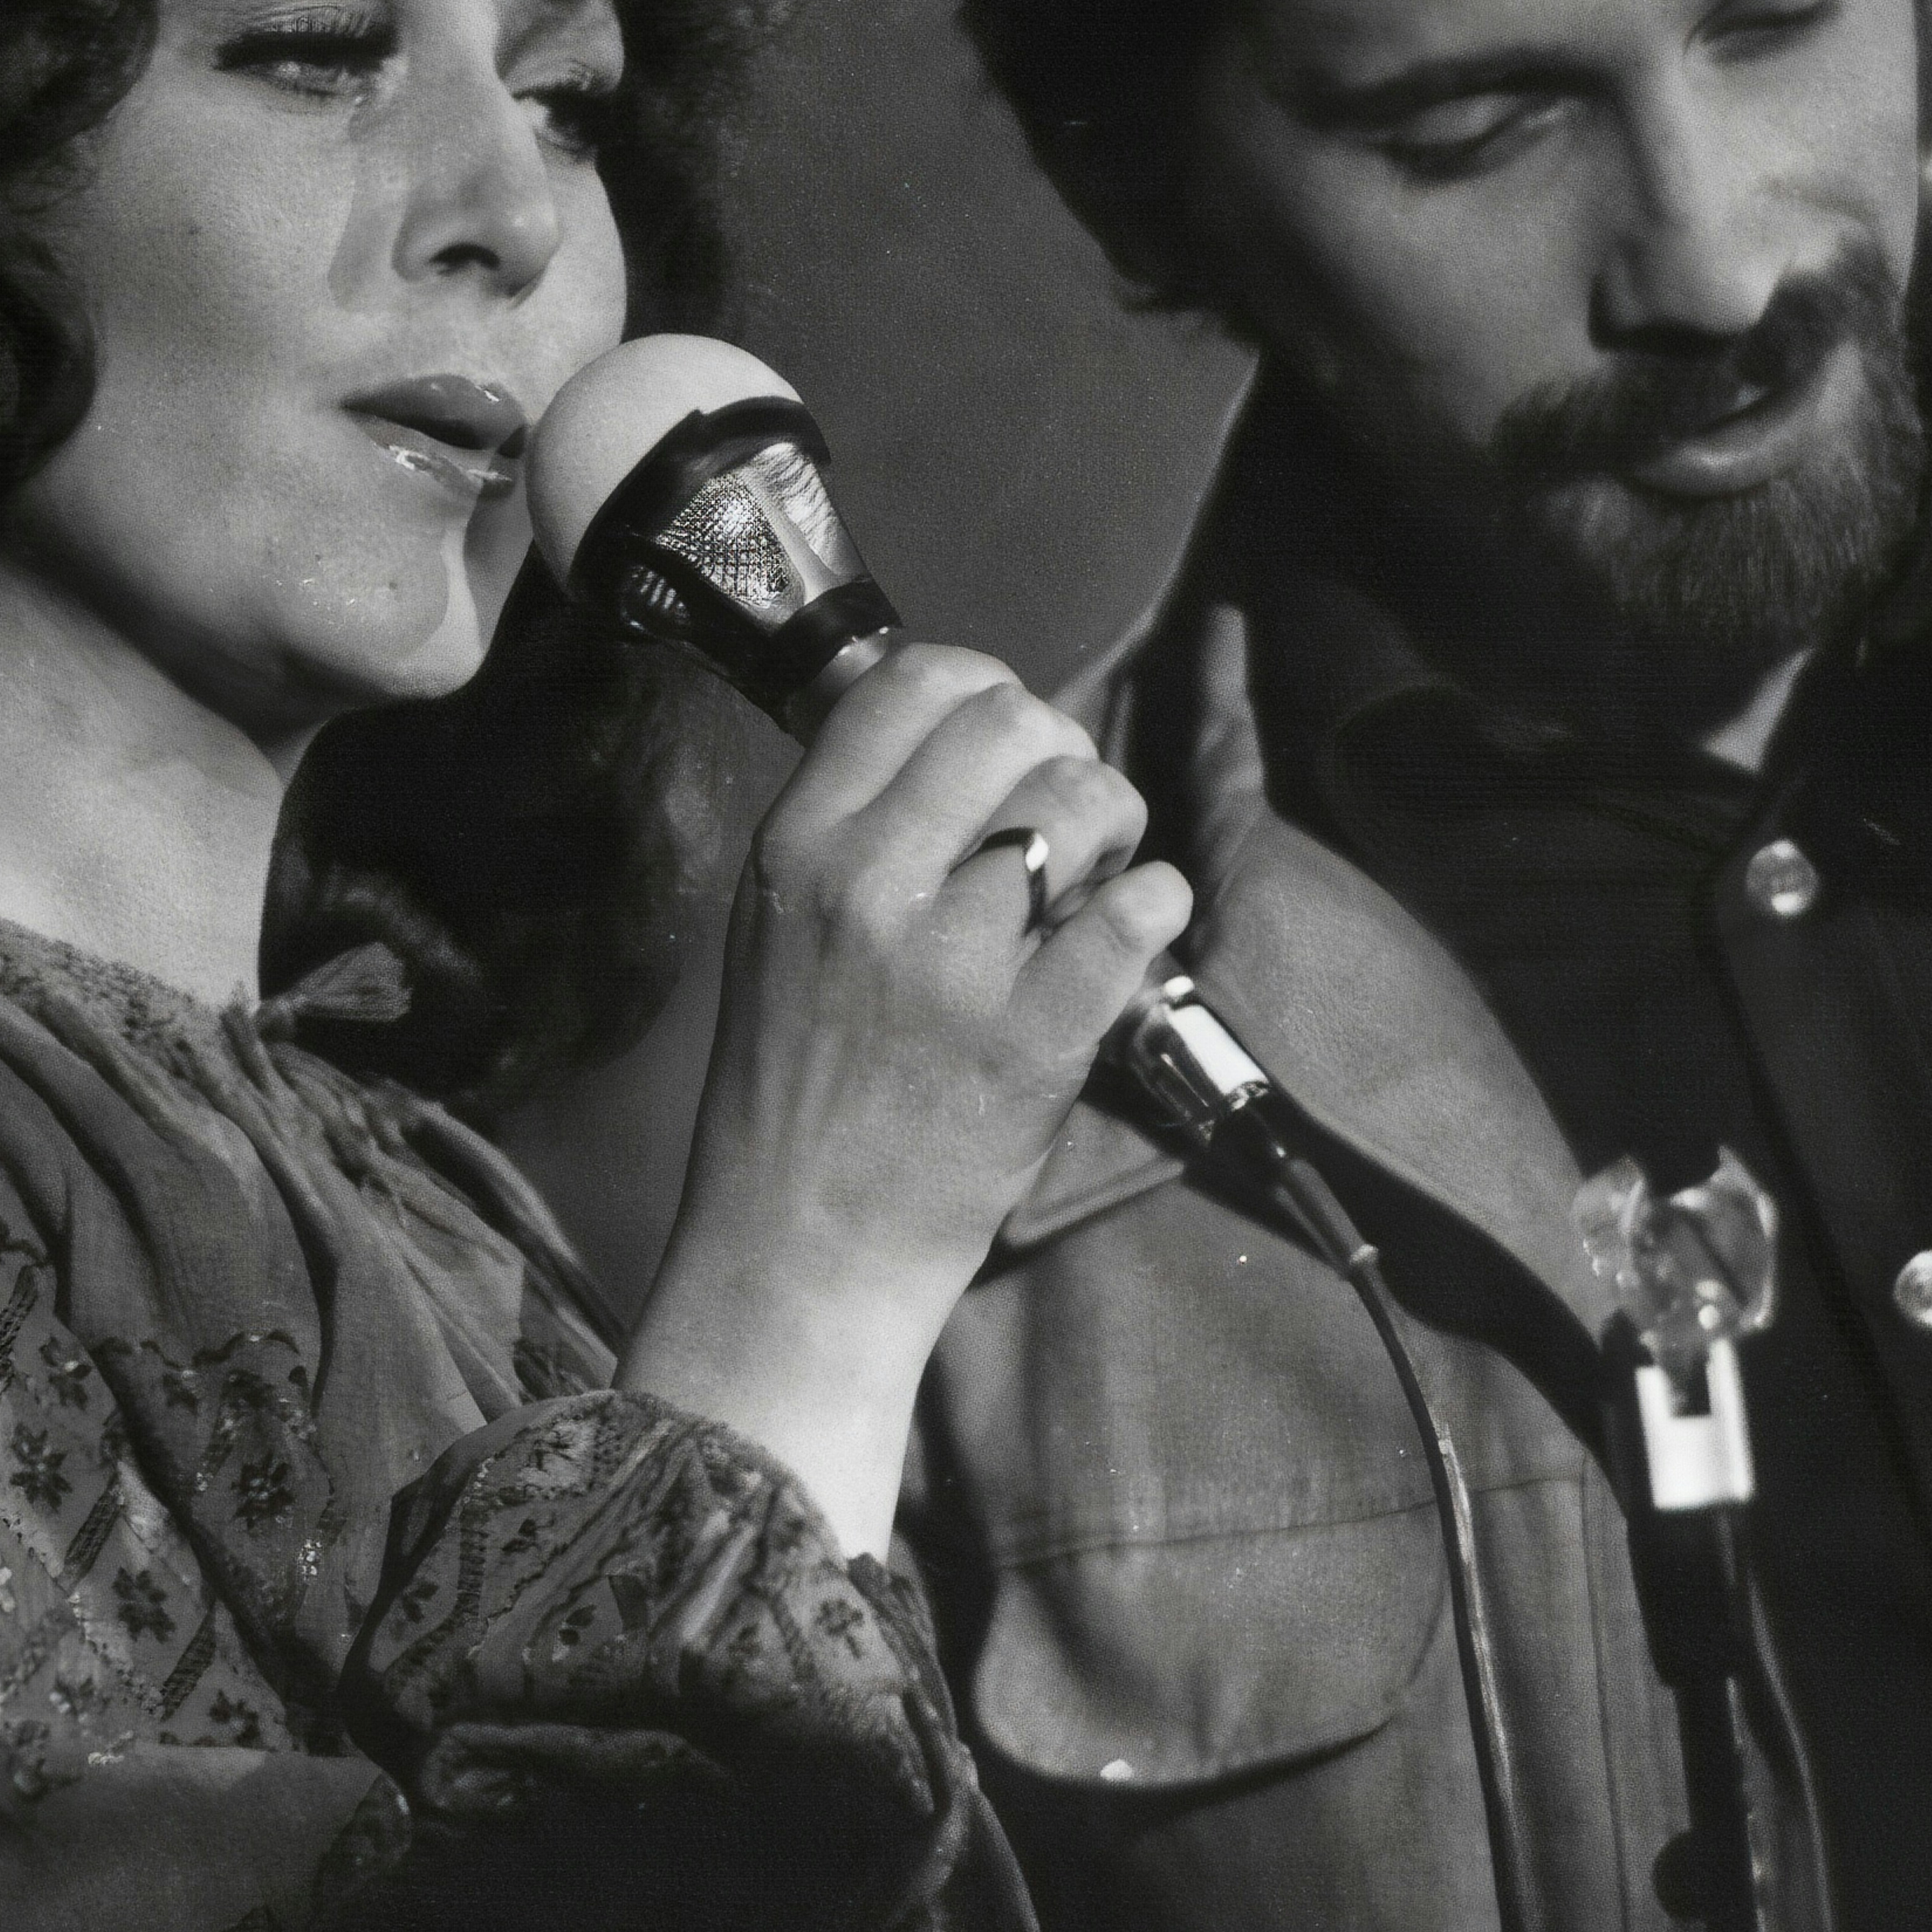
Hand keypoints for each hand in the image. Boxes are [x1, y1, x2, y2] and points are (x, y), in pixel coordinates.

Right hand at [620, 644, 1190, 1551]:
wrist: (803, 1248)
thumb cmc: (799, 1087)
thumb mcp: (776, 926)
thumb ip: (853, 823)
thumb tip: (962, 732)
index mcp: (798, 848)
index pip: (910, 683)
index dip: (983, 688)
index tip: (1006, 741)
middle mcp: (868, 887)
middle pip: (1010, 722)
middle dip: (1060, 753)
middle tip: (1066, 818)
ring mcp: (952, 964)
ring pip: (1084, 800)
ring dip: (1116, 825)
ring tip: (1098, 877)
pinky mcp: (1032, 1040)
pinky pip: (1136, 912)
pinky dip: (1155, 905)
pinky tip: (1132, 929)